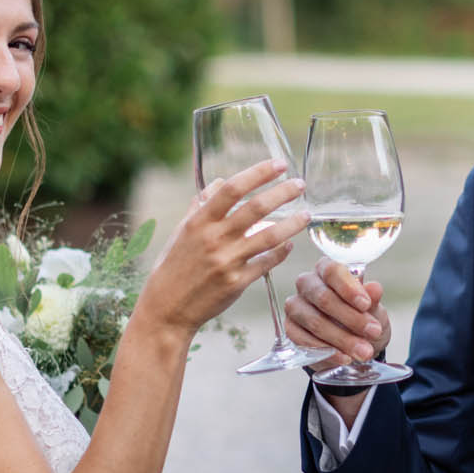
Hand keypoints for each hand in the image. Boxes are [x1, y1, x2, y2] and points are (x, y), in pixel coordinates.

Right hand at [135, 159, 308, 334]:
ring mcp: (227, 261)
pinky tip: (290, 244)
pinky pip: (266, 263)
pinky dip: (281, 252)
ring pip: (269, 236)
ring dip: (292, 223)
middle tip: (300, 184)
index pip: (233, 189)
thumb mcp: (181, 232)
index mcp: (199, 222)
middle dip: (282, 193)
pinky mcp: (237, 282)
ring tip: (306, 215)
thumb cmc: (172, 267)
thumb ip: (200, 206)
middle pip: (256, 208)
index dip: (258, 173)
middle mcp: (214, 239)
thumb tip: (218, 182)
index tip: (278, 165)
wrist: (167, 308)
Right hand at [284, 257, 390, 367]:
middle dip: (351, 318)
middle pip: (323, 298)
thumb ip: (373, 299)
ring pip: (315, 321)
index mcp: (327, 269)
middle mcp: (307, 284)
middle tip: (373, 332)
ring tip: (363, 351)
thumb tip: (374, 288)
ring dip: (342, 339)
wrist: (352, 344)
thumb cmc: (362, 317)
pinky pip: (304, 340)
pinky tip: (344, 357)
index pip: (332, 271)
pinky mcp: (290, 329)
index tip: (366, 305)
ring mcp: (295, 306)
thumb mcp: (374, 309)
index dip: (348, 288)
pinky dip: (327, 351)